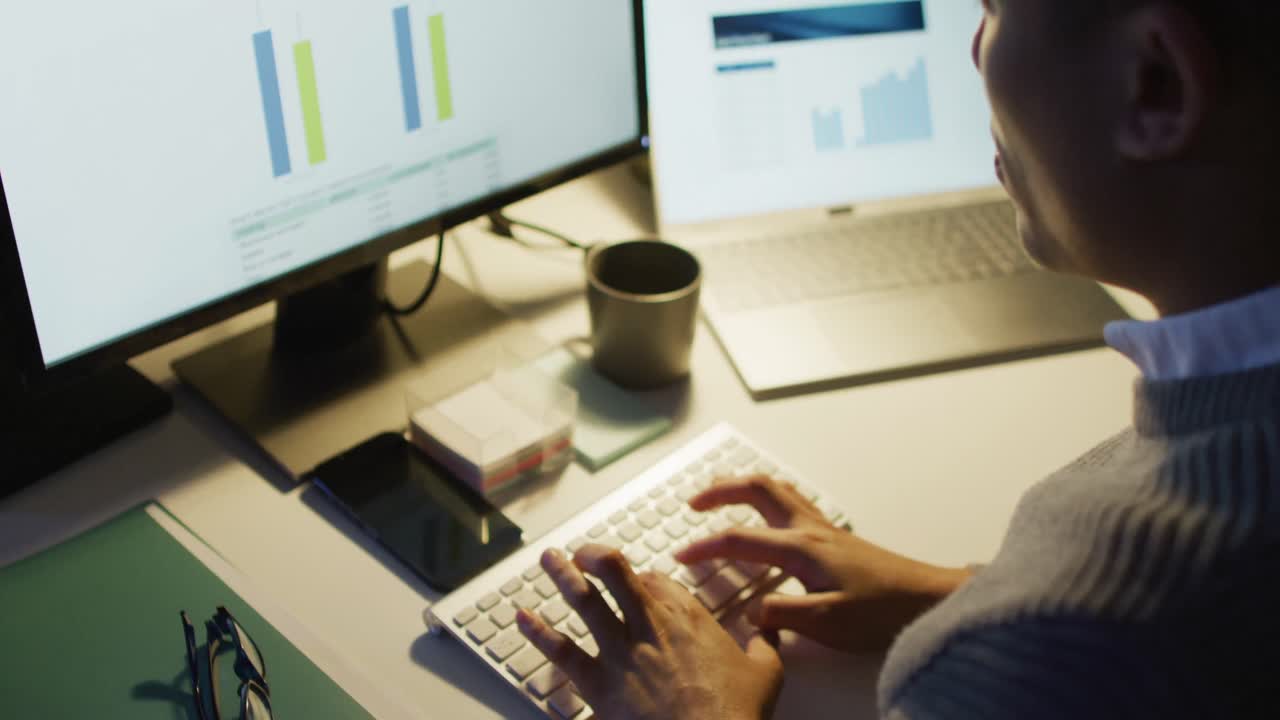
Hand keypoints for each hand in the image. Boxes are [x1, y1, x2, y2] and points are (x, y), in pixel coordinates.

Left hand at [516, 545, 783, 719]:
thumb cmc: (735, 715)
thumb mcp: (766, 673)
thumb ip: (765, 645)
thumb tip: (771, 631)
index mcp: (687, 618)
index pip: (659, 580)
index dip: (647, 577)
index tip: (642, 579)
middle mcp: (648, 626)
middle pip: (613, 573)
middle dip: (594, 556)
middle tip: (581, 550)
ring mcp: (620, 653)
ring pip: (583, 601)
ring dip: (562, 576)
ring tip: (548, 560)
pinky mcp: (598, 685)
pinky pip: (561, 652)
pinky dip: (537, 632)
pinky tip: (520, 617)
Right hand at [676, 475, 971, 653]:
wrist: (929, 600)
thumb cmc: (885, 611)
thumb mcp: (828, 622)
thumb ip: (782, 614)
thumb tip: (750, 611)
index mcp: (802, 547)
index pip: (739, 539)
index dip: (704, 547)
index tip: (680, 557)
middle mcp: (811, 529)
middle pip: (757, 489)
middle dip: (720, 489)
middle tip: (693, 501)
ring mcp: (825, 529)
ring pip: (776, 489)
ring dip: (742, 485)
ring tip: (720, 491)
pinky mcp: (836, 538)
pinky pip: (792, 501)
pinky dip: (767, 496)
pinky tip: (767, 512)